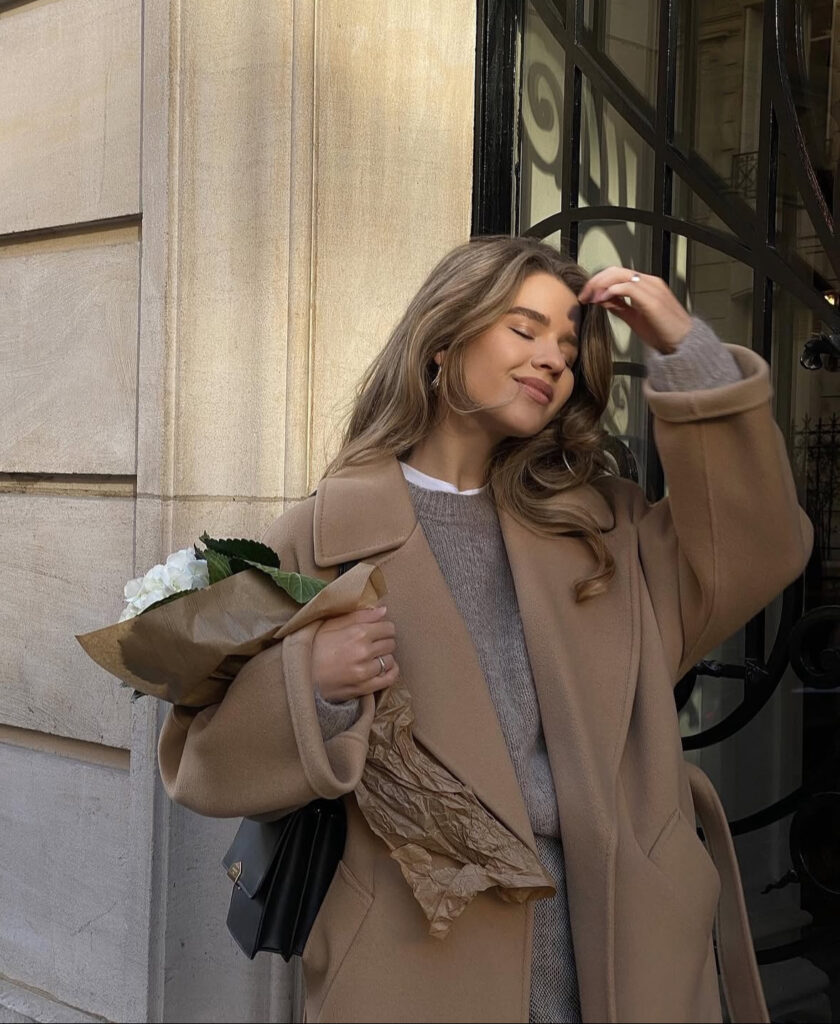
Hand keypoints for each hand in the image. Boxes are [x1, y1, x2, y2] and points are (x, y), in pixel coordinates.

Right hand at [311, 605, 398, 701]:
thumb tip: (383, 609)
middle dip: (384, 641)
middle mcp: (364, 652)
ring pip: (389, 660)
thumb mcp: (331, 624)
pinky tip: (383, 668)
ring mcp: (365, 671)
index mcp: (358, 632)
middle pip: (390, 643)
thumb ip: (359, 615)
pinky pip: (389, 679)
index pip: (388, 627)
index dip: (383, 627)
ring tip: (372, 657)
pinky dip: (390, 672)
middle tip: (373, 643)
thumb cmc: (313, 647)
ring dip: (384, 657)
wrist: (300, 675)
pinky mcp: (363, 688)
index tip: (377, 630)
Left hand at [578, 267, 692, 353]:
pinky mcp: (652, 300)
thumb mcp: (634, 317)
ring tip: (589, 298)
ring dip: (600, 285)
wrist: (682, 343)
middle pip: (615, 271)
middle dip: (595, 281)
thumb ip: (619, 306)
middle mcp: (649, 282)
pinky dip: (612, 291)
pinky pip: (628, 287)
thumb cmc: (662, 331)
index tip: (585, 296)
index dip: (598, 282)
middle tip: (583, 296)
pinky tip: (602, 300)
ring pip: (620, 276)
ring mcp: (652, 288)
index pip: (617, 274)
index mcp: (645, 284)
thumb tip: (601, 299)